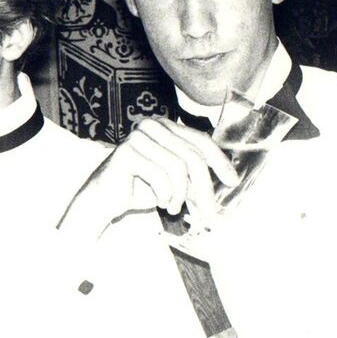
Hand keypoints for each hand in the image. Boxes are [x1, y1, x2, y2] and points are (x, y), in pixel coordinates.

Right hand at [59, 117, 237, 237]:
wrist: (103, 201)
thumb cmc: (139, 189)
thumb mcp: (175, 181)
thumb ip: (196, 176)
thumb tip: (228, 180)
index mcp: (166, 126)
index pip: (200, 140)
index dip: (219, 162)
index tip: (232, 182)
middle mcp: (153, 125)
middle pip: (192, 156)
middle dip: (204, 188)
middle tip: (208, 212)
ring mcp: (138, 137)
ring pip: (178, 168)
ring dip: (180, 195)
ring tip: (172, 207)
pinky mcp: (127, 152)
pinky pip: (160, 176)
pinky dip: (164, 195)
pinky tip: (157, 202)